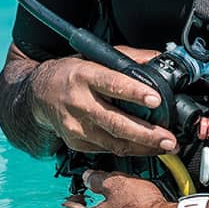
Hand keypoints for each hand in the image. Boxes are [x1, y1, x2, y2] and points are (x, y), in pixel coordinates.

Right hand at [30, 48, 177, 155]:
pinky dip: (128, 150)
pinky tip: (146, 149)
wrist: (39, 94)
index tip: (156, 100)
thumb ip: (128, 57)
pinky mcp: (76, 142)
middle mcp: (78, 102)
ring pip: (113, 142)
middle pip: (115, 122)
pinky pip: (107, 150)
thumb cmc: (72, 73)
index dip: (134, 93)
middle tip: (168, 139)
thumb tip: (159, 59)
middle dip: (145, 133)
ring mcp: (76, 126)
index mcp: (84, 75)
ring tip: (166, 147)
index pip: (112, 84)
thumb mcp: (96, 57)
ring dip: (142, 147)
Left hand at [63, 169, 176, 207]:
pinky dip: (112, 193)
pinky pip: (116, 199)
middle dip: (85, 198)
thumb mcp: (115, 184)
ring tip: (98, 184)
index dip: (71, 203)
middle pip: (91, 206)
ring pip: (104, 202)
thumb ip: (98, 180)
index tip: (66, 200)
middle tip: (81, 191)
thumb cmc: (141, 200)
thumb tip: (87, 177)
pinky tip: (118, 185)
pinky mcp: (131, 207)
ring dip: (99, 194)